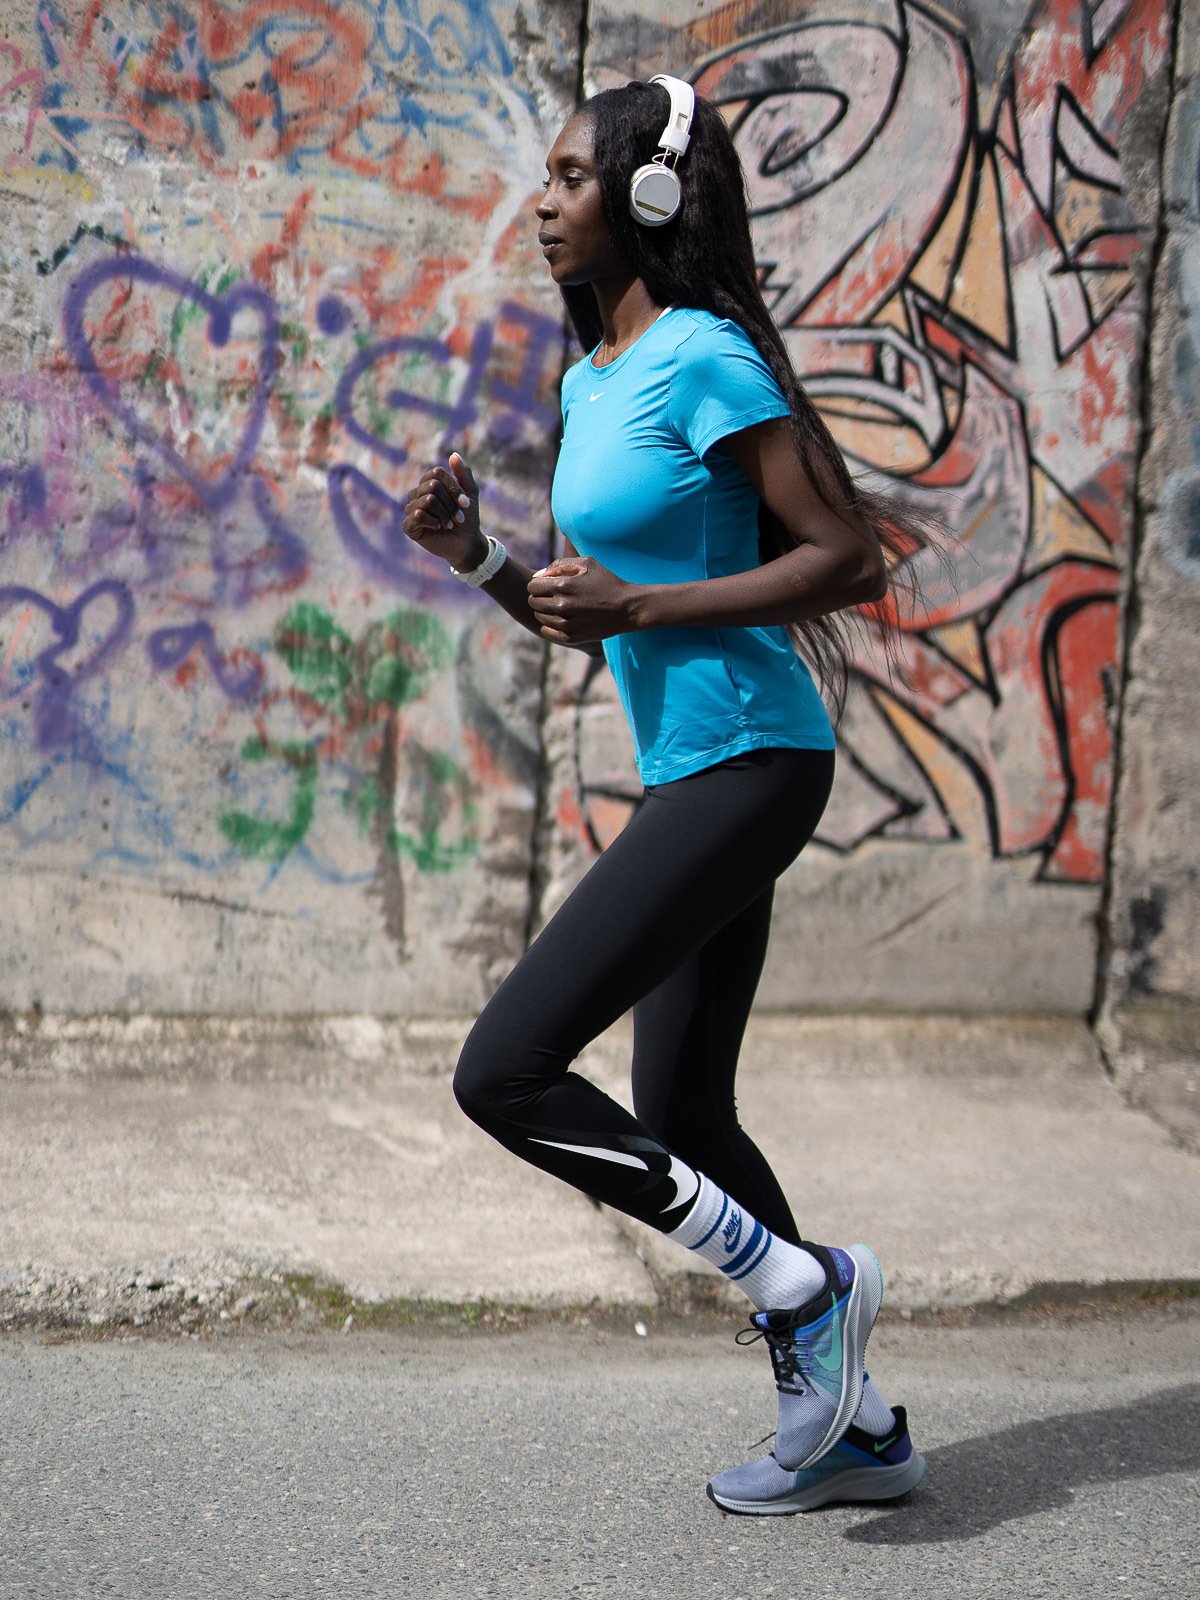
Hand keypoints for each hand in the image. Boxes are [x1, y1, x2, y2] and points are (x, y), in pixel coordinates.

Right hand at [403, 451, 484, 571]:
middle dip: (450, 503)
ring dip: (445, 514)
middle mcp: (417, 493)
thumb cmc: (467, 518)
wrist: (466, 543)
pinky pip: (418, 515)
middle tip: (458, 517)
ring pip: (427, 500)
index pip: (437, 473)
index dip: (454, 488)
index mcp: (429, 482)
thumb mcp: (470, 494)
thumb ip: (464, 474)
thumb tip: (453, 454)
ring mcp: (411, 509)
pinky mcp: (409, 526)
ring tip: (449, 524)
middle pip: (432, 486)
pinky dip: (433, 522)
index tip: (466, 504)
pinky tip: (438, 528)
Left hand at [527, 556, 634, 643]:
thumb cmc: (607, 582)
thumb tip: (539, 575)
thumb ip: (560, 565)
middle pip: (533, 602)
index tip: (548, 586)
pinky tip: (563, 620)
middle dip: (541, 597)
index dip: (539, 585)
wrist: (627, 608)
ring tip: (562, 608)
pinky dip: (551, 626)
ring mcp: (566, 623)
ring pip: (540, 617)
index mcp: (563, 585)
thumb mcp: (587, 563)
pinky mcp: (571, 637)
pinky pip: (546, 632)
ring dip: (547, 611)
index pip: (532, 586)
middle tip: (555, 597)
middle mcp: (562, 605)